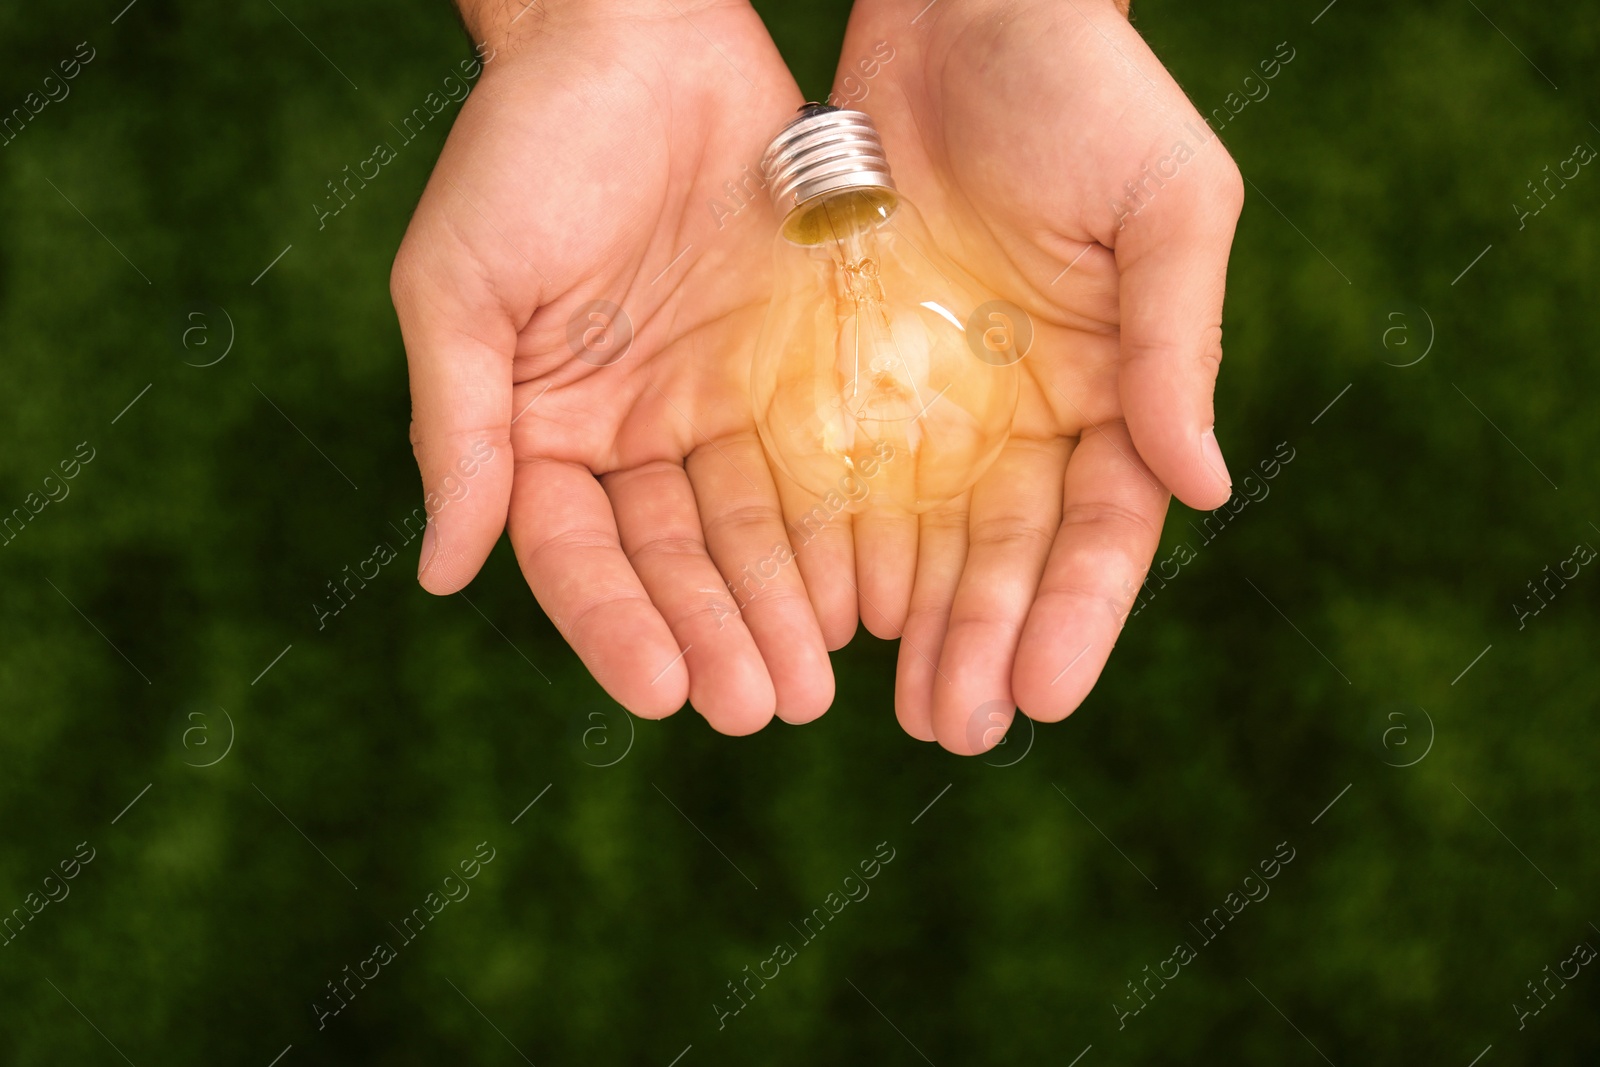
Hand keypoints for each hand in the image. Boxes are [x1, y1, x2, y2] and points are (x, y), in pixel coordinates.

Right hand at [391, 0, 834, 733]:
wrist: (640, 33)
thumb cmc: (528, 147)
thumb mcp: (461, 284)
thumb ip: (460, 427)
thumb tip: (441, 571)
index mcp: (544, 430)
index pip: (576, 553)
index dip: (614, 624)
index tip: (660, 692)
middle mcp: (632, 435)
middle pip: (673, 560)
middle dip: (715, 634)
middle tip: (764, 710)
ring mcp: (714, 406)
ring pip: (750, 530)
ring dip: (779, 608)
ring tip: (817, 685)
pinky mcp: (789, 368)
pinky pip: (816, 463)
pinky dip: (835, 530)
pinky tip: (867, 594)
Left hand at [827, 0, 1243, 751]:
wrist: (960, 6)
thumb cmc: (1084, 89)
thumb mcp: (1164, 206)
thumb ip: (1179, 343)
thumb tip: (1203, 489)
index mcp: (1108, 387)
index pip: (1099, 527)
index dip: (1077, 612)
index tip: (1044, 696)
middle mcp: (1016, 412)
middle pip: (1003, 554)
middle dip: (982, 642)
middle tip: (952, 730)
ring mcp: (927, 397)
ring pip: (918, 535)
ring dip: (908, 623)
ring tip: (886, 703)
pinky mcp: (840, 368)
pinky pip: (831, 472)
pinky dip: (828, 545)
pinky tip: (814, 612)